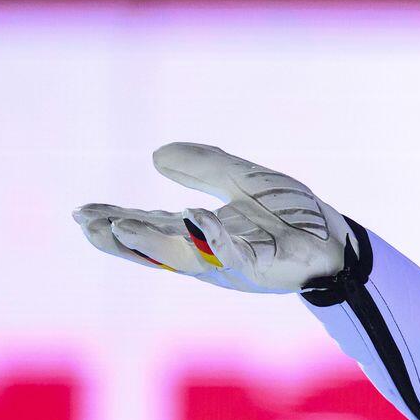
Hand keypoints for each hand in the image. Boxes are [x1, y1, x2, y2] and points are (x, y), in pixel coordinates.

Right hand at [73, 143, 351, 292]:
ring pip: (187, 254)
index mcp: (200, 234)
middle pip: (157, 247)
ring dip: (154, 241)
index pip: (150, 227)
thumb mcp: (244, 181)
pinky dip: (214, 236)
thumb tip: (156, 154)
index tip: (82, 213)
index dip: (116, 221)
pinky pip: (235, 251)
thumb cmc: (292, 216)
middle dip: (122, 237)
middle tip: (89, 224)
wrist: (337, 239)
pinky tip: (197, 217)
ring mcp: (233, 262)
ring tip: (122, 226)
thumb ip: (204, 167)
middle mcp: (208, 253)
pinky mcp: (263, 264)